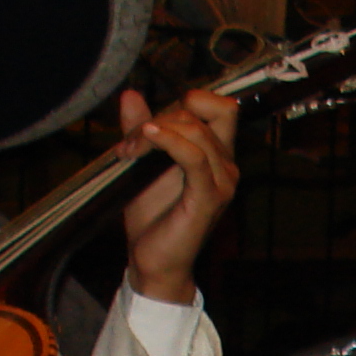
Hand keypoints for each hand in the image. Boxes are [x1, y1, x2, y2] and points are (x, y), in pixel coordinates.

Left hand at [117, 86, 241, 306]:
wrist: (153, 261)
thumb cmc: (152, 217)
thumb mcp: (142, 163)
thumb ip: (141, 128)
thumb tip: (131, 95)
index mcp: (216, 155)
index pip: (220, 106)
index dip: (187, 101)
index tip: (152, 122)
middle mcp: (226, 166)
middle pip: (201, 113)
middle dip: (160, 116)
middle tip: (130, 142)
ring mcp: (221, 182)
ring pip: (195, 131)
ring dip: (155, 131)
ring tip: (130, 150)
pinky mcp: (208, 198)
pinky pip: (194, 157)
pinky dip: (168, 141)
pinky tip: (147, 138)